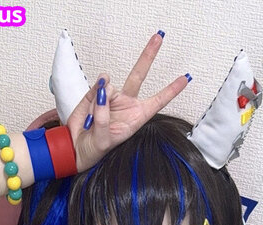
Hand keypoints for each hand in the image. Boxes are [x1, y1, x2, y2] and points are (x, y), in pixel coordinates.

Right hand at [67, 33, 189, 172]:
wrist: (76, 147)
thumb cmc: (95, 149)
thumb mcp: (104, 139)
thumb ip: (104, 115)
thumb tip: (103, 90)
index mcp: (136, 118)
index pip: (157, 101)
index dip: (171, 90)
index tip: (185, 79)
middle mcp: (127, 104)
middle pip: (139, 75)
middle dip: (148, 55)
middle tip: (159, 37)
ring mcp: (111, 97)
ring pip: (109, 86)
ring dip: (101, 101)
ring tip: (94, 119)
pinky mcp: (95, 92)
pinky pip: (97, 86)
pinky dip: (92, 97)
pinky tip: (90, 110)